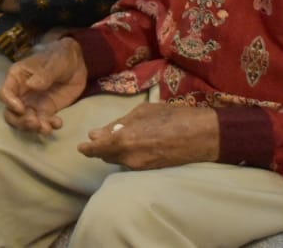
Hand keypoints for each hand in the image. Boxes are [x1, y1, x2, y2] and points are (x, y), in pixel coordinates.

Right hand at [0, 37, 87, 133]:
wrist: (76, 63)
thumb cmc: (60, 57)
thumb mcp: (54, 63)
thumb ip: (44, 74)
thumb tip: (32, 84)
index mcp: (17, 77)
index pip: (5, 93)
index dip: (10, 103)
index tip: (22, 109)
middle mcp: (21, 93)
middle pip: (11, 113)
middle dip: (20, 121)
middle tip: (35, 123)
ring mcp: (33, 103)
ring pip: (25, 121)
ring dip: (33, 128)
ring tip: (47, 128)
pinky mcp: (45, 111)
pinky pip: (42, 123)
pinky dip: (48, 127)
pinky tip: (57, 123)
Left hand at [78, 103, 218, 168]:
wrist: (201, 135)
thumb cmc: (172, 117)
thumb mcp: (142, 112)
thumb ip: (118, 123)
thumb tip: (96, 133)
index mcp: (124, 140)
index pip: (96, 149)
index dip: (87, 148)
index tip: (81, 146)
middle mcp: (129, 158)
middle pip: (106, 156)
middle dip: (102, 147)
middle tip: (104, 136)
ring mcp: (140, 167)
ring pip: (118, 160)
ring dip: (115, 151)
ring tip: (123, 137)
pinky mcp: (150, 171)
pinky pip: (131, 163)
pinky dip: (127, 155)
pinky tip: (136, 143)